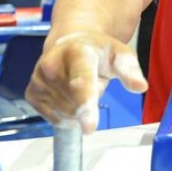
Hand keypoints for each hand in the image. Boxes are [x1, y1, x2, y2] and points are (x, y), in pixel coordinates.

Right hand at [25, 31, 147, 132]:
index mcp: (76, 52)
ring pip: (66, 115)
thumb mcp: (120, 54)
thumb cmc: (98, 51)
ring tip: (80, 86)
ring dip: (79, 108)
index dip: (86, 105)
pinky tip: (69, 96)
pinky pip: (56, 119)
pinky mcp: (31, 93)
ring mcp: (38, 79)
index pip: (81, 83)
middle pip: (75, 106)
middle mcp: (51, 64)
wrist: (69, 43)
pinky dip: (68, 115)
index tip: (89, 127)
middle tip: (93, 80)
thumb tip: (140, 86)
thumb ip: (130, 70)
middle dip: (91, 101)